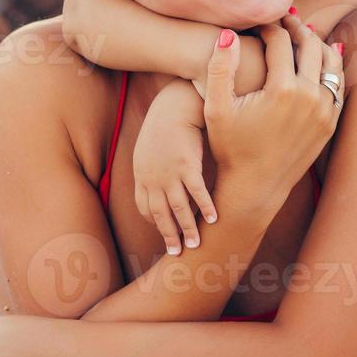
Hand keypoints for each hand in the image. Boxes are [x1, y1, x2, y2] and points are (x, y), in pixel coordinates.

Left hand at [133, 85, 215, 254]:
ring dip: (187, 229)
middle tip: (177, 252)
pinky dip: (206, 208)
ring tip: (195, 244)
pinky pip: (197, 193)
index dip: (154, 221)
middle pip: (160, 213)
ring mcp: (169, 173)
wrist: (174, 105)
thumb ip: (151, 164)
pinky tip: (214, 220)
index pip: (145, 206)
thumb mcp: (149, 145)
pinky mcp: (187, 165)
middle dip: (168, 234)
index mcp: (141, 174)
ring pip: (178, 208)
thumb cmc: (165, 122)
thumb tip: (156, 175)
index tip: (163, 231)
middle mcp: (153, 178)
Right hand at [204, 12, 344, 206]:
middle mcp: (309, 97)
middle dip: (297, 29)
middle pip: (310, 45)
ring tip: (304, 34)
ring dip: (318, 44)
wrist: (255, 187)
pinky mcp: (330, 123)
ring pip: (331, 62)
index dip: (268, 27)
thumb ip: (219, 68)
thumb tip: (228, 34)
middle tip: (285, 19)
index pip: (280, 41)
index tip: (259, 24)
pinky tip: (323, 57)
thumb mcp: (216, 108)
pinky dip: (331, 67)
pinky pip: (338, 85)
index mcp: (282, 89)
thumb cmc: (231, 147)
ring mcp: (324, 111)